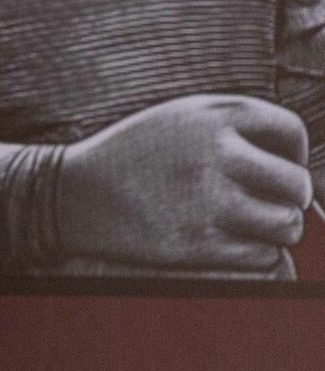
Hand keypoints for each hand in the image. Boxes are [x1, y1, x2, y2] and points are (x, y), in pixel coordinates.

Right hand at [57, 94, 312, 271]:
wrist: (71, 192)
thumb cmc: (136, 154)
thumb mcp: (182, 117)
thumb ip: (238, 127)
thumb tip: (299, 167)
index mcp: (213, 114)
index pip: (291, 131)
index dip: (293, 153)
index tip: (274, 167)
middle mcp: (213, 153)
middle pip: (297, 184)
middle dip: (290, 197)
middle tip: (268, 203)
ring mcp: (204, 199)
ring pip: (286, 224)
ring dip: (276, 228)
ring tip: (251, 224)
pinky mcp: (194, 243)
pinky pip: (261, 256)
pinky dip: (254, 254)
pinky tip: (227, 242)